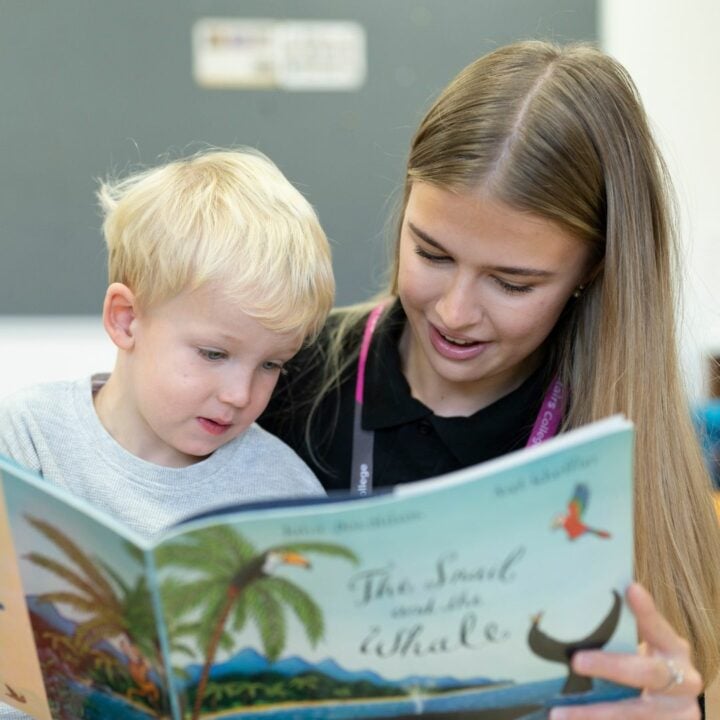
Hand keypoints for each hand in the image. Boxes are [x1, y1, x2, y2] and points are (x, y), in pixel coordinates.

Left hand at [549, 582, 702, 719]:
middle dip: (611, 667)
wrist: (673, 706)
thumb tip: (580, 603)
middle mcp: (683, 681)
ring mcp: (676, 713)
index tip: (630, 589)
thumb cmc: (649, 667)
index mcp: (674, 651)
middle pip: (648, 673)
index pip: (659, 628)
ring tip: (559, 713)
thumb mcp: (646, 649)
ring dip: (594, 714)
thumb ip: (625, 633)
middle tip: (576, 661)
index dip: (647, 612)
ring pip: (635, 713)